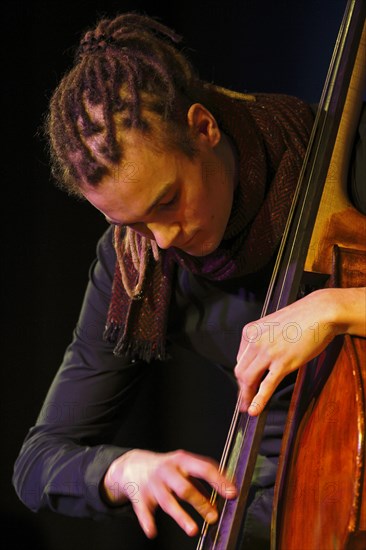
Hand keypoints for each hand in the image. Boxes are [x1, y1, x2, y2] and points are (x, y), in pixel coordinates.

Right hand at [102, 448, 236, 538]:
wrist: (134, 465)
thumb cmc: (167, 468)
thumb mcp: (184, 469)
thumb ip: (201, 483)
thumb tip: (220, 500)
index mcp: (182, 461)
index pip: (204, 468)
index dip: (219, 481)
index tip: (232, 493)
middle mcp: (167, 471)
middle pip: (185, 487)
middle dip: (200, 503)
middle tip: (214, 517)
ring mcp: (153, 484)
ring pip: (167, 501)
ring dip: (180, 516)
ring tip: (193, 530)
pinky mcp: (140, 497)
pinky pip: (143, 511)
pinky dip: (147, 522)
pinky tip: (153, 532)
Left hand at [234, 288, 349, 415]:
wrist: (320, 312)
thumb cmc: (302, 317)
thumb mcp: (273, 325)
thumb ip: (263, 340)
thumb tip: (260, 357)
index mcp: (251, 332)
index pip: (240, 359)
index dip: (243, 375)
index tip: (244, 384)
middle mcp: (255, 341)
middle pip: (241, 371)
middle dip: (242, 388)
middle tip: (243, 400)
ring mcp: (268, 352)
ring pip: (248, 379)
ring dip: (247, 396)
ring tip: (248, 408)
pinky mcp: (283, 362)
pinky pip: (267, 385)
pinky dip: (258, 400)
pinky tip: (255, 409)